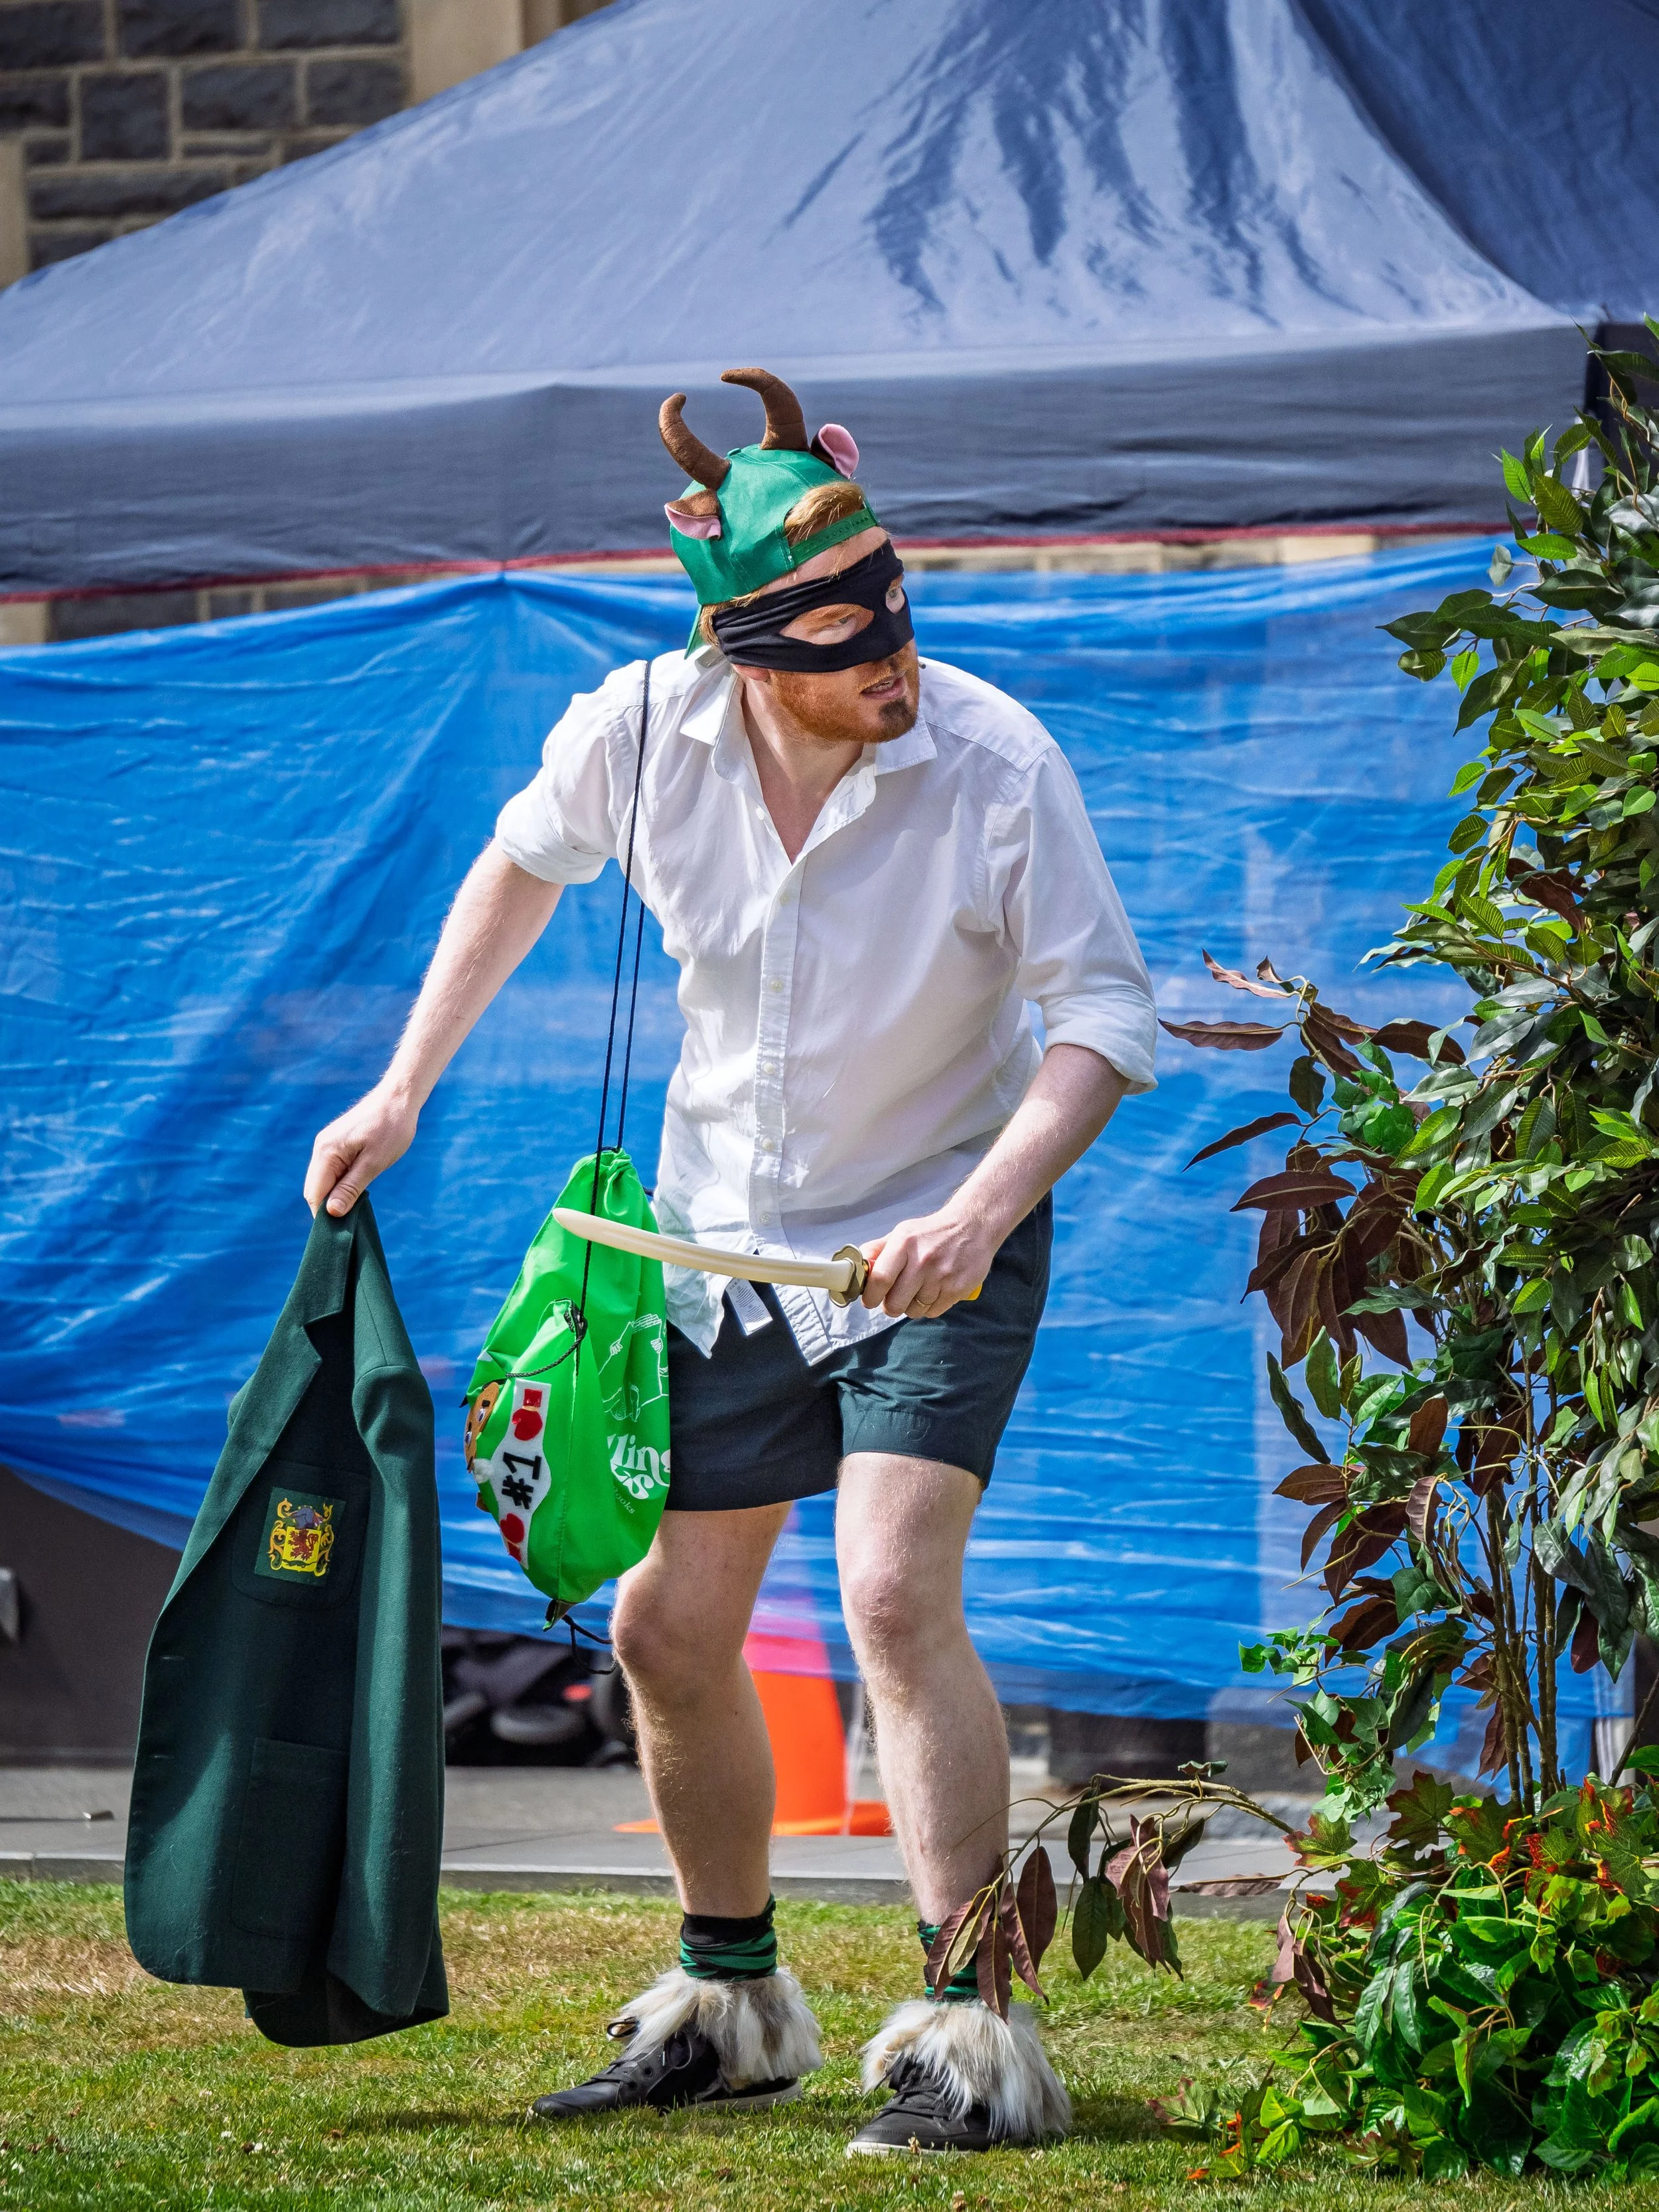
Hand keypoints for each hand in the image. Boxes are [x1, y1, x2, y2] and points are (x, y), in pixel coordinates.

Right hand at [304, 1081, 418, 1216]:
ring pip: (324, 1180)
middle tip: (350, 1224)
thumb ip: (351, 1188)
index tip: (340, 1232)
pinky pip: (332, 1170)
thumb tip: (331, 1212)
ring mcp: (328, 1145)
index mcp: (326, 1152)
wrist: (399, 1098)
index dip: (324, 1215)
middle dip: (329, 1207)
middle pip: (316, 1189)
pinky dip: (341, 1183)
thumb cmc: (391, 1129)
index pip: (315, 1194)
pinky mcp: (337, 1144)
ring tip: (355, 1209)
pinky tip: (356, 1190)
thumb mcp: (374, 1163)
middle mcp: (321, 1148)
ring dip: (336, 1196)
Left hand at [860, 1209, 995, 1318]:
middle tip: (894, 1299)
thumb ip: (878, 1249)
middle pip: (895, 1303)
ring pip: (914, 1311)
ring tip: (918, 1291)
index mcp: (905, 1243)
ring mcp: (941, 1276)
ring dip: (911, 1306)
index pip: (880, 1279)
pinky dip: (929, 1307)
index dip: (870, 1296)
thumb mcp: (903, 1232)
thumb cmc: (932, 1232)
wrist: (973, 1226)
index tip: (869, 1300)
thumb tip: (857, 1264)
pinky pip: (933, 1312)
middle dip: (890, 1306)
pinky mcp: (957, 1289)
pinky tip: (933, 1292)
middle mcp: (923, 1260)